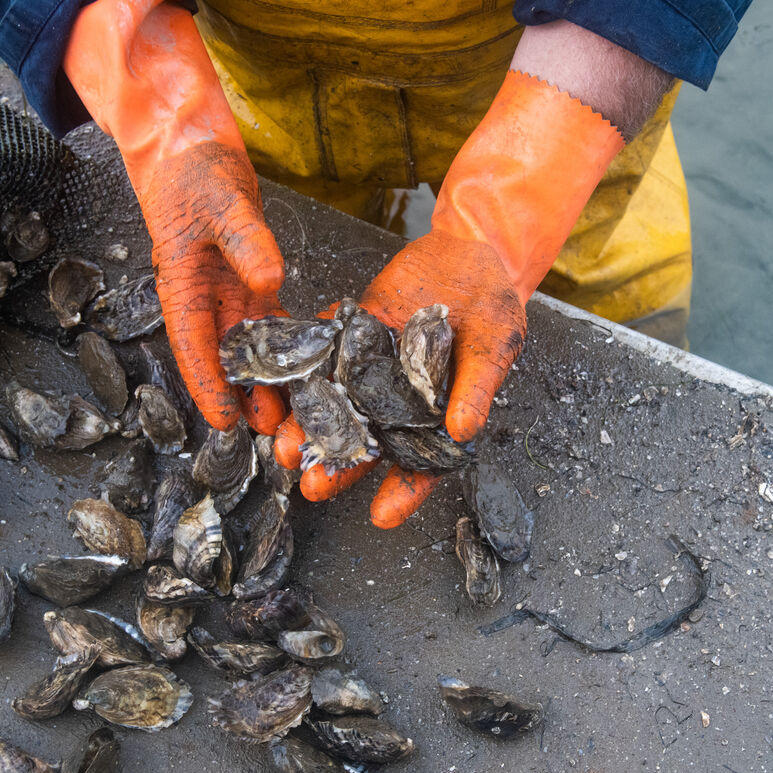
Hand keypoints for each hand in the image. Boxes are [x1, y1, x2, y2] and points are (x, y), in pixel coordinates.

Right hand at [64, 0, 285, 432]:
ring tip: (295, 414)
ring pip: (251, 348)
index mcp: (183, 286)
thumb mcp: (221, 201)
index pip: (195, 347)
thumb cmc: (193, 170)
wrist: (191, 143)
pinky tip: (310, 368)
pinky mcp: (250, 278)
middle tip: (274, 433)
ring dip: (270, 380)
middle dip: (247, 397)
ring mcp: (228, 291)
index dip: (210, 387)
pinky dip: (288, 345)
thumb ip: (246, 241)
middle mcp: (204, 298)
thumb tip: (270, 279)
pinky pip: (270, 321)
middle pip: (226, 359)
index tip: (226, 422)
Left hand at [274, 236, 524, 524]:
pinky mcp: (350, 333)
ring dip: (308, 424)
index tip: (382, 517)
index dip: (403, 493)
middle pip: (366, 441)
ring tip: (284, 443)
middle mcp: (396, 400)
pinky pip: (321, 351)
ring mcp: (369, 367)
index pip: (419, 465)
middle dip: (338, 466)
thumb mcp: (495, 346)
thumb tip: (464, 430)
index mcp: (435, 417)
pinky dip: (299, 363)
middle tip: (311, 484)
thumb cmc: (494, 310)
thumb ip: (477, 387)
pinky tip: (277, 379)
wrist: (471, 255)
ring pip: (334, 404)